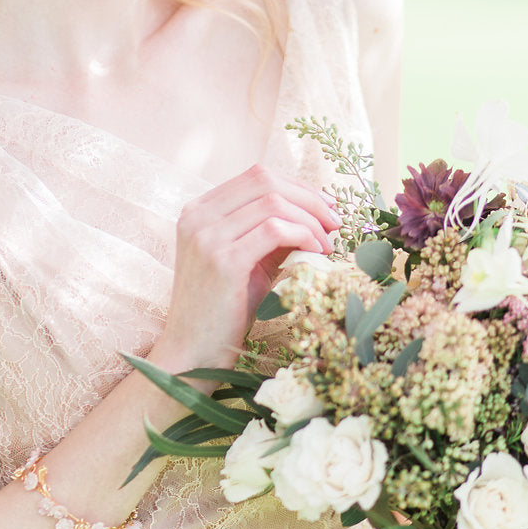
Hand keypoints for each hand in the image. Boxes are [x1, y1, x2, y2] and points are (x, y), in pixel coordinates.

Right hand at [160, 165, 338, 367]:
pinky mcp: (223, 261)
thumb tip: (317, 212)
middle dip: (309, 198)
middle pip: (266, 181)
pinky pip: (274, 230)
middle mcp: (198, 216)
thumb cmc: (223, 309)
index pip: (256, 176)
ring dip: (310, 219)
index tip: (324, 207)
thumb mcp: (247, 261)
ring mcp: (207, 236)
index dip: (297, 186)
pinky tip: (316, 252)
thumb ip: (272, 232)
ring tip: (327, 243)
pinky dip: (303, 235)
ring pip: (273, 203)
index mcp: (199, 210)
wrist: (192, 352)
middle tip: (334, 222)